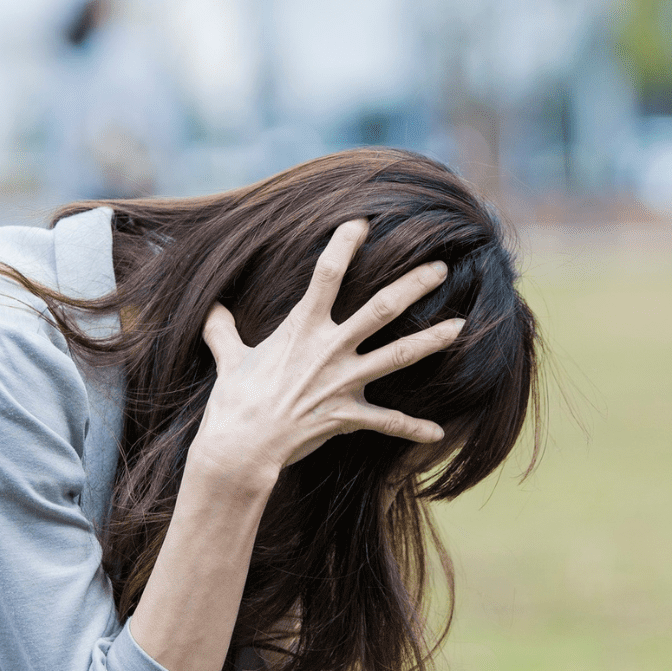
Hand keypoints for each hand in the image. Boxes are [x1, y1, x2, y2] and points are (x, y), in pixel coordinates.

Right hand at [192, 219, 463, 489]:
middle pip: (381, 309)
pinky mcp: (347, 416)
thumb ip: (222, 329)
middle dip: (413, 286)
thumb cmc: (233, 402)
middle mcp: (329, 349)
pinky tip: (437, 433)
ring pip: (397, 356)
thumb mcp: (227, 358)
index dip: (344, 245)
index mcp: (301, 328)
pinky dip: (412, 428)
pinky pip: (387, 423)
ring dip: (431, 340)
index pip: (326, 275)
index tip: (363, 223)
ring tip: (460, 326)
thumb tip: (210, 308)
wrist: (240, 447)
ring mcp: (343, 382)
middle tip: (441, 268)